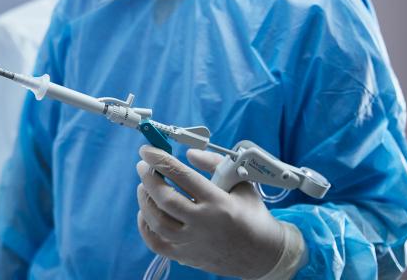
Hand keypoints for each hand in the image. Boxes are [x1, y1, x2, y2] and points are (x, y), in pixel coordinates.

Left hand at [136, 145, 295, 278]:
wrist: (263, 254)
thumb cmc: (251, 214)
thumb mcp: (241, 182)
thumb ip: (215, 163)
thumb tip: (190, 154)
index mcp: (218, 202)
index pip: (182, 176)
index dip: (161, 160)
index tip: (147, 150)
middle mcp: (203, 224)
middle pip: (165, 199)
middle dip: (149, 178)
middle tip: (143, 166)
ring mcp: (193, 243)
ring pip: (157, 222)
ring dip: (145, 199)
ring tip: (144, 186)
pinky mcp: (187, 257)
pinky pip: (156, 243)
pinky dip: (145, 226)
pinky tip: (146, 212)